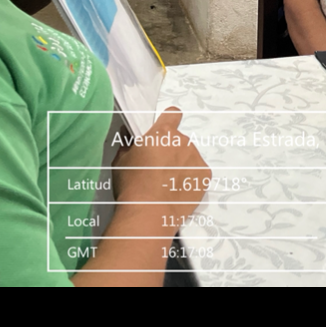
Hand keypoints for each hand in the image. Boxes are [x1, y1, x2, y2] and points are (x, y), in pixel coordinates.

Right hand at [112, 107, 211, 223]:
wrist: (149, 212)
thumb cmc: (132, 185)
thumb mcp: (121, 160)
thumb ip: (128, 142)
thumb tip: (129, 134)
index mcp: (162, 133)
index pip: (172, 114)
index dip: (169, 120)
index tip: (165, 129)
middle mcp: (182, 141)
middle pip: (179, 140)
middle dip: (171, 150)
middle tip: (158, 168)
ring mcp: (196, 158)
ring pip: (189, 157)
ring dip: (181, 165)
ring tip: (166, 184)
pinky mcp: (204, 176)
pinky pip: (198, 172)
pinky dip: (190, 179)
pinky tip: (176, 190)